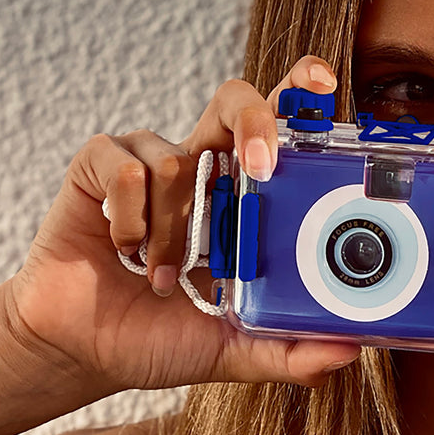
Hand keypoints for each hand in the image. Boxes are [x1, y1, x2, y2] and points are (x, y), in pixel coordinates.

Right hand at [4, 57, 358, 393]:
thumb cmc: (161, 337)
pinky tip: (125, 250)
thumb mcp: (234, 349)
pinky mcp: (98, 167)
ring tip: (163, 274)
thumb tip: (349, 350)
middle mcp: (201, 167)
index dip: (300, 94)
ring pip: (178, 159)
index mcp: (243, 197)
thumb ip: (289, 351)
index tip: (323, 83)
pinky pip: (127, 169)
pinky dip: (130, 219)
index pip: (280, 130)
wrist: (84, 351)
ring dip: (173, 230)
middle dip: (255, 119)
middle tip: (261, 168)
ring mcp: (149, 162)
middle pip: (236, 101)